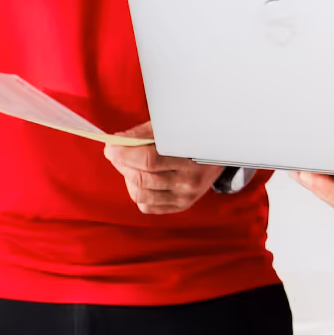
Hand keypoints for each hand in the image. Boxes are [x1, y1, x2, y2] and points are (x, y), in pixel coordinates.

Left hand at [103, 124, 223, 213]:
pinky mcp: (180, 206)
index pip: (149, 160)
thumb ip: (143, 134)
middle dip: (121, 163)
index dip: (124, 153)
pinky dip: (137, 193)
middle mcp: (188, 182)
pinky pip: (146, 206)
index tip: (111, 146)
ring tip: (130, 165)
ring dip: (127, 178)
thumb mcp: (172, 128)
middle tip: (116, 152)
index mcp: (189, 158)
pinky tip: (142, 180)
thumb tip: (116, 141)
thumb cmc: (193, 136)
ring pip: (140, 194)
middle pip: (141, 177)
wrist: (222, 152)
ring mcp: (184, 197)